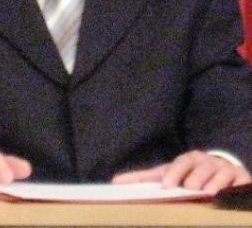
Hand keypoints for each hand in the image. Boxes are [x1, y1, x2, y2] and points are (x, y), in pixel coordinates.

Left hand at [112, 150, 250, 194]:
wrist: (223, 172)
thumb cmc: (190, 175)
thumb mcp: (169, 175)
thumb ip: (145, 179)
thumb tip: (115, 182)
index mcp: (187, 159)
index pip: (177, 164)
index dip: (171, 173)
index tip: (165, 186)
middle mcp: (204, 161)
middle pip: (195, 166)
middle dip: (189, 177)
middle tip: (185, 188)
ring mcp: (221, 168)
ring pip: (215, 172)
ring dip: (209, 182)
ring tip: (203, 192)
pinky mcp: (239, 177)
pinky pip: (235, 179)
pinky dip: (228, 185)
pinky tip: (222, 193)